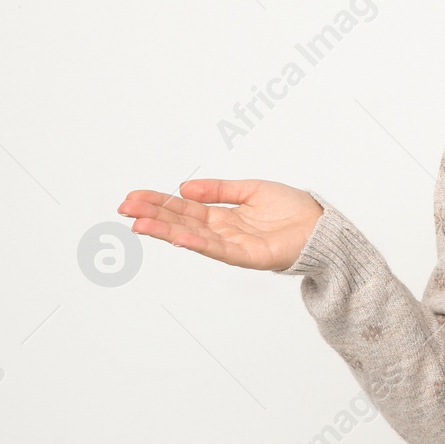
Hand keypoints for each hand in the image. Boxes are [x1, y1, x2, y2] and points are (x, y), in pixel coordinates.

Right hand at [117, 179, 323, 270]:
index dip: (158, 202)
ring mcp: (231, 245)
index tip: (133, 197)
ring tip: (138, 223)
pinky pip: (216, 249)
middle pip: (180, 221)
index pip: (183, 208)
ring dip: (164, 230)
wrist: (321, 226)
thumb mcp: (251, 190)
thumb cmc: (292, 209)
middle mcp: (222, 231)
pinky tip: (176, 236)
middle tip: (123, 208)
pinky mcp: (246, 256)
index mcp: (222, 215)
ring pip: (191, 236)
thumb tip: (183, 188)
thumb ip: (218, 190)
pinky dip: (195, 242)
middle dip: (152, 215)